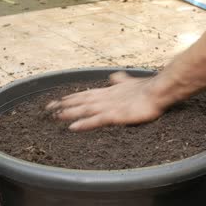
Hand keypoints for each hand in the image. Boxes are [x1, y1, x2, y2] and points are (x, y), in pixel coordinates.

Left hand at [46, 72, 169, 130]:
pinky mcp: (116, 115)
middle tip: (47, 109)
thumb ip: (120, 81)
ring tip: (54, 117)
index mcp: (107, 92)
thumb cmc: (146, 89)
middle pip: (79, 101)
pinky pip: (97, 120)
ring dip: (69, 113)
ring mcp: (109, 106)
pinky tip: (73, 128)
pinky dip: (84, 123)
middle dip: (63, 105)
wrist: (158, 91)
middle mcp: (104, 98)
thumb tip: (114, 77)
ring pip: (84, 110)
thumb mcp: (130, 83)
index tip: (56, 101)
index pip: (84, 94)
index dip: (70, 98)